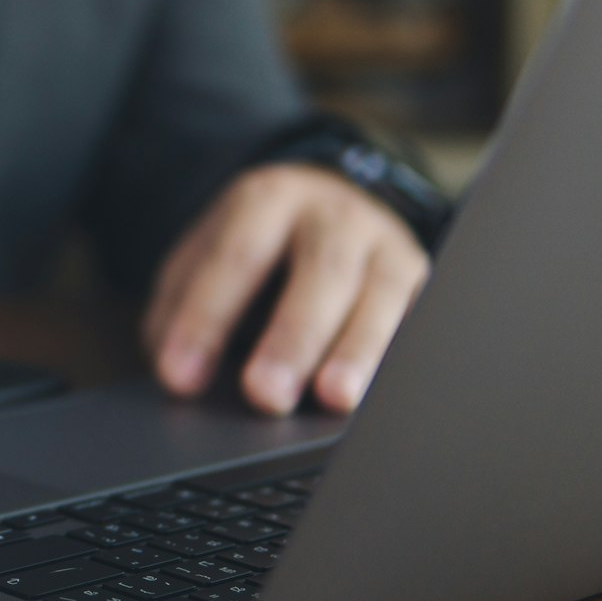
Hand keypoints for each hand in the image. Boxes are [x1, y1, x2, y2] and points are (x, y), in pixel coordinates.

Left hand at [142, 164, 429, 415]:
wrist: (326, 207)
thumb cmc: (254, 248)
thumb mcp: (203, 261)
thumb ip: (180, 312)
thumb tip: (177, 376)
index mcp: (267, 199)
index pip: (235, 257)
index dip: (206, 319)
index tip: (180, 378)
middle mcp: (335, 215)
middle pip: (320, 272)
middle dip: (292, 338)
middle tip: (264, 396)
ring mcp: (388, 246)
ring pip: (382, 296)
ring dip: (358, 352)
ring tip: (333, 401)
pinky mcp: (424, 283)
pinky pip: (420, 321)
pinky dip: (401, 360)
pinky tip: (382, 400)